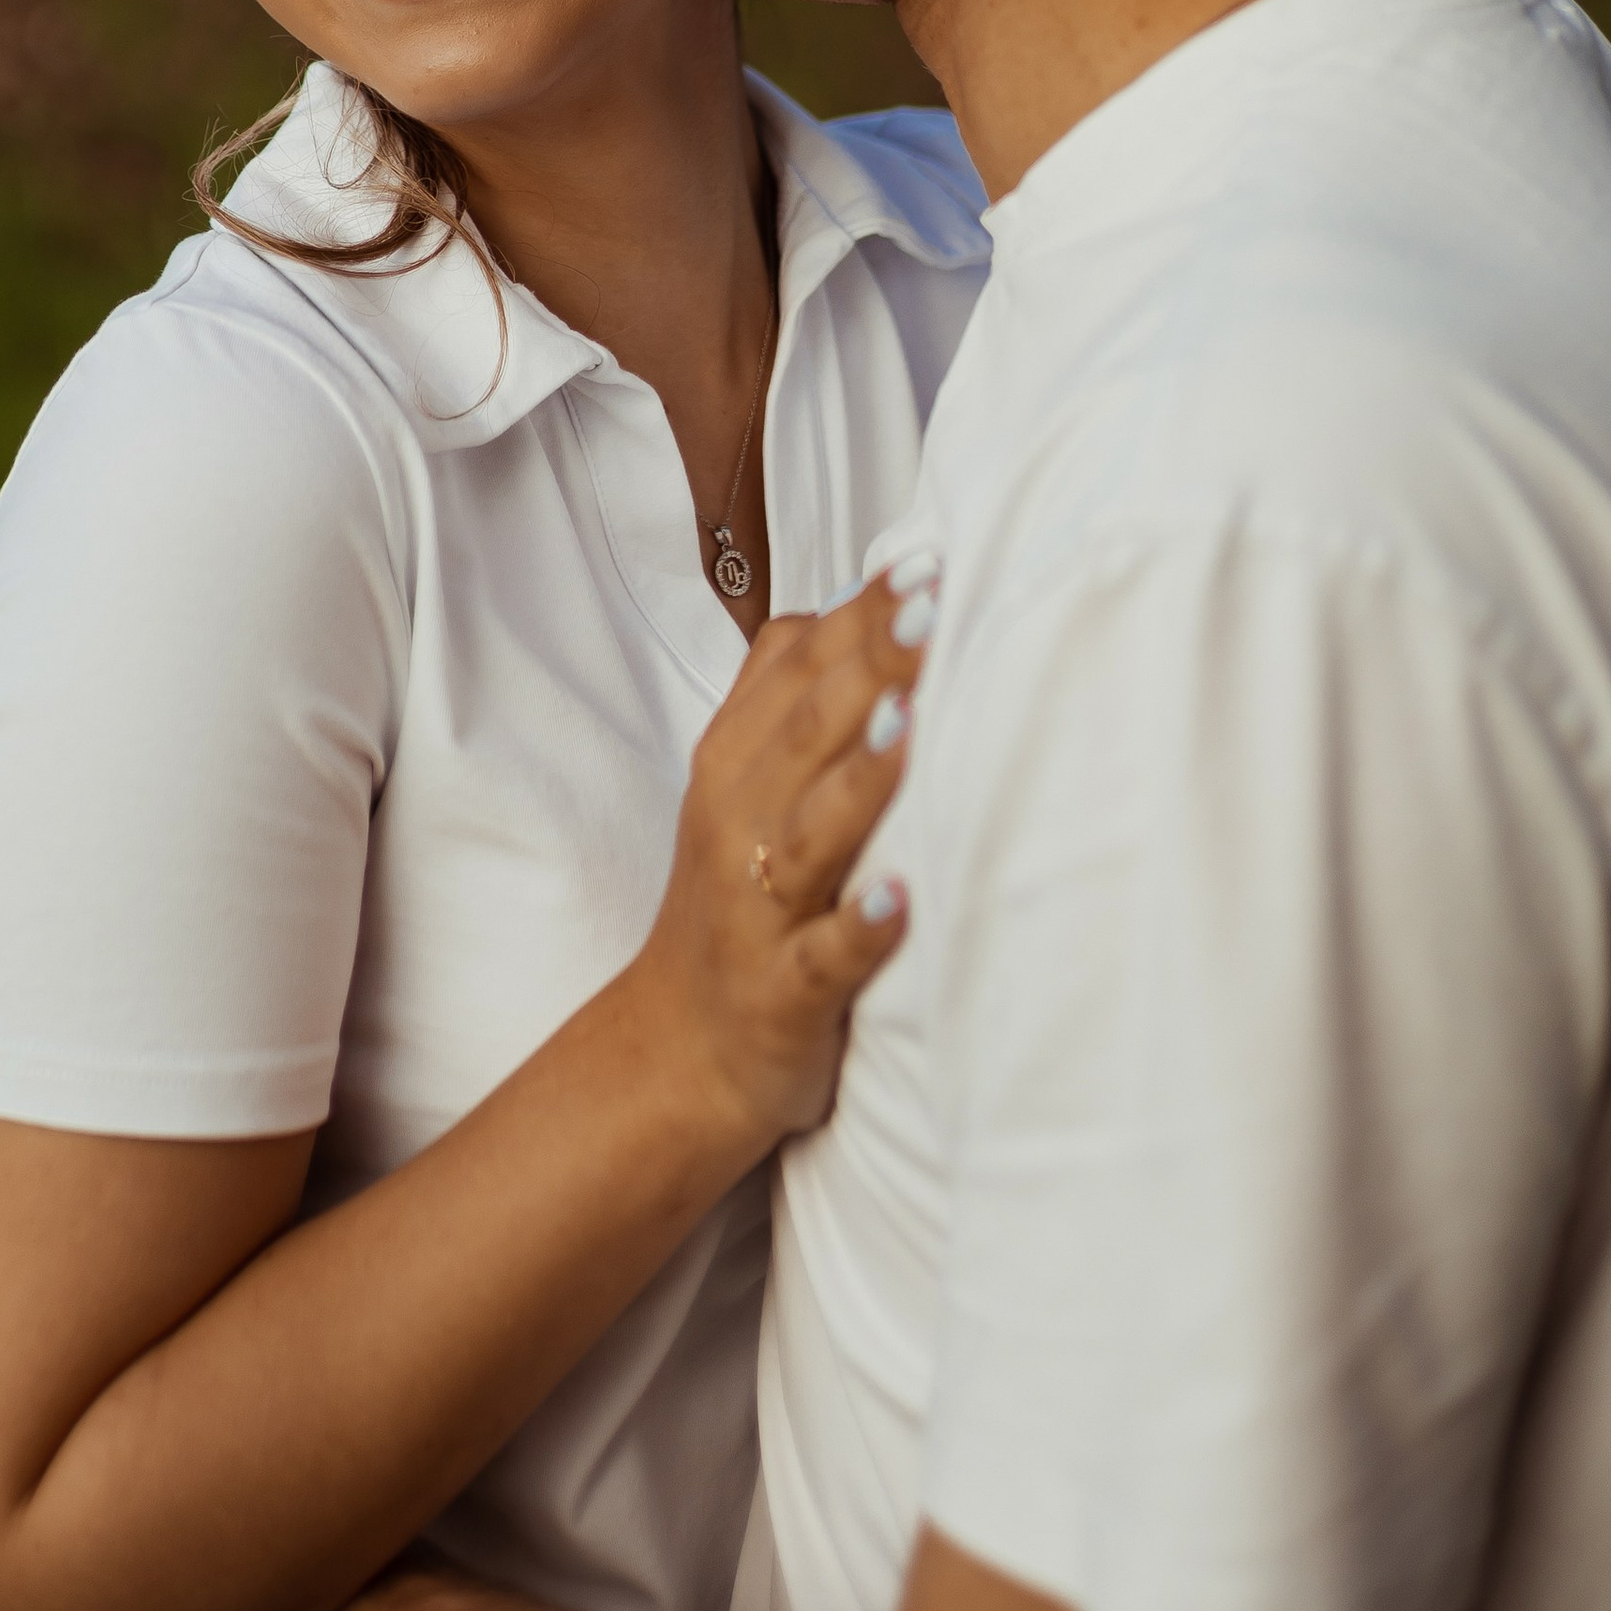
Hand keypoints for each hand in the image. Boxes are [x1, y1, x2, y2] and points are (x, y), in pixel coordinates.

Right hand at [623, 565, 922, 1155]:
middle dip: (870, 666)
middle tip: (934, 601)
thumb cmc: (737, 901)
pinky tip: (903, 902)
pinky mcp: (783, 994)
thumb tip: (852, 594)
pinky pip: (821, 959)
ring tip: (911, 724)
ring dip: (861, 779)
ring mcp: (759, 910)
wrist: (677, 1053)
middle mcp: (740, 823)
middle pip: (806, 731)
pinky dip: (860, 931)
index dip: (861, 614)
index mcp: (736, 764)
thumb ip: (786, 690)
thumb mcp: (743, 784)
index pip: (798, 668)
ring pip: (810, 833)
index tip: (926, 557)